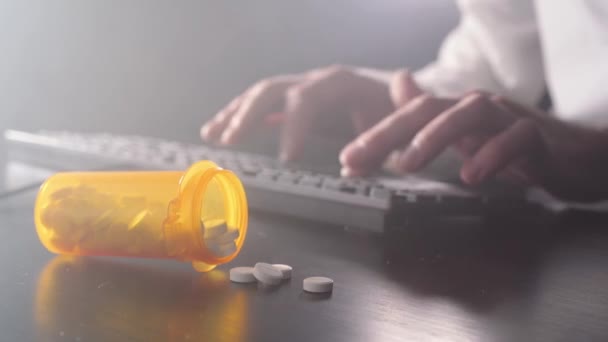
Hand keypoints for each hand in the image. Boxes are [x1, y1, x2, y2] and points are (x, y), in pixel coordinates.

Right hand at [201, 66, 421, 160]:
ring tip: (211, 135)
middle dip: (249, 114)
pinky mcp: (297, 99)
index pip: (309, 98)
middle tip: (229, 142)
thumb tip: (351, 167)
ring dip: (235, 114)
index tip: (287, 158)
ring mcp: (304, 87)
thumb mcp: (401, 126)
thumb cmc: (403, 112)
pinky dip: (239, 116)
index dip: (295, 126)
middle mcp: (317, 80)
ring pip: (261, 94)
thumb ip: (382, 142)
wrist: (405, 92)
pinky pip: (262, 103)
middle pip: (275, 89)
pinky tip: (219, 130)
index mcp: (342, 83)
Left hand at [340, 90, 607, 201]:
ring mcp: (508, 119)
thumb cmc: (515, 144)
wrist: (578, 154)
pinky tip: (472, 175)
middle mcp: (477, 108)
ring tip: (406, 163)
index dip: (375, 136)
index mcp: (456, 111)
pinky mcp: (539, 138)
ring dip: (433, 138)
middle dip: (387, 134)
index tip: (346, 161)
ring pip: (468, 115)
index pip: (408, 116)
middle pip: (427, 110)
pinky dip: (492, 155)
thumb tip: (398, 82)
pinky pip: (516, 140)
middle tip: (358, 159)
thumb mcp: (465, 132)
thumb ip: (431, 112)